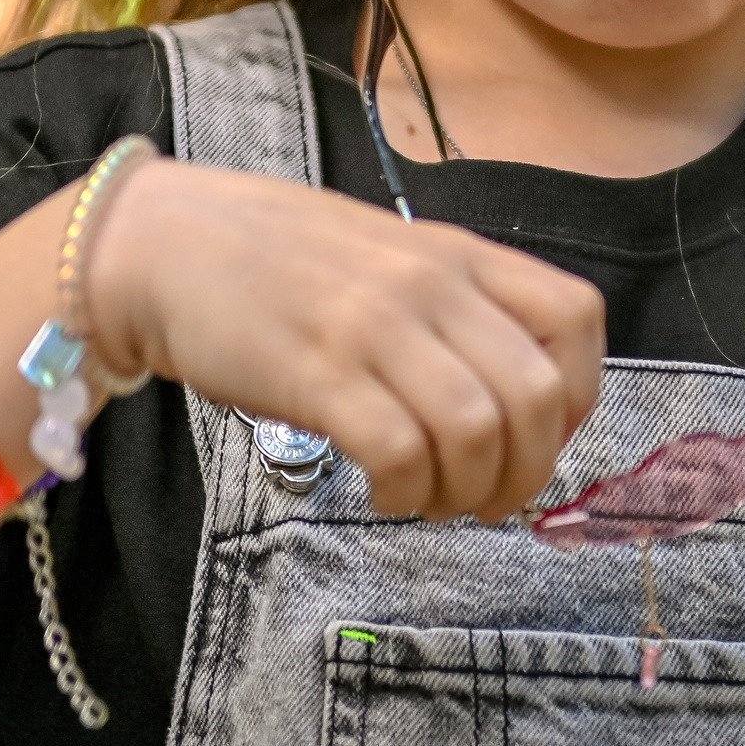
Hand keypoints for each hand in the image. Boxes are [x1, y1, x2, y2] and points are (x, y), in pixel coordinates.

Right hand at [91, 159, 604, 521]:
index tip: (542, 436)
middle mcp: (429, 285)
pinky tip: (387, 495)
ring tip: (433, 501)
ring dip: (468, 491)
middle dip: (529, 470)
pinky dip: (407, 493)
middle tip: (490, 498)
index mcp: (458, 253)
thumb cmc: (277, 259)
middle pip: (538, 395)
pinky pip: (399, 452)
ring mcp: (374, 327)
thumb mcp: (391, 255)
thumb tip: (517, 397)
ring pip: (476, 431)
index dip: (579, 395)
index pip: (577, 319)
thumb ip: (455, 306)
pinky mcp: (317, 374)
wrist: (165, 244)